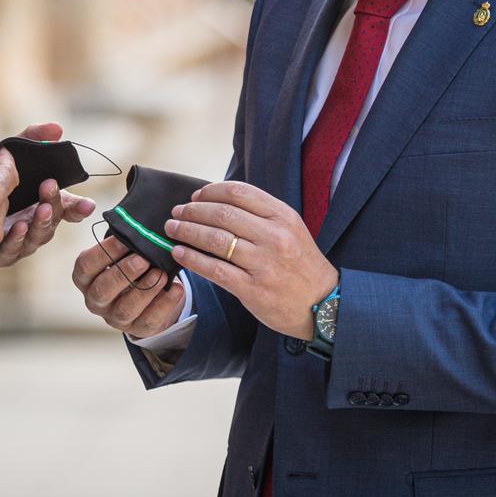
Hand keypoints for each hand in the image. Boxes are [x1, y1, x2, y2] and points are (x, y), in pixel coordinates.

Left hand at [0, 122, 97, 268]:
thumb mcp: (13, 154)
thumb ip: (33, 138)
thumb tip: (56, 128)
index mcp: (44, 202)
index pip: (69, 207)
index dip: (79, 206)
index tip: (87, 203)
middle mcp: (35, 223)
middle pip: (52, 218)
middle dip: (54, 203)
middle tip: (49, 186)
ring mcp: (21, 240)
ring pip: (37, 237)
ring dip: (40, 223)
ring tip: (39, 209)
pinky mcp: (0, 252)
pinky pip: (11, 250)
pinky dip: (16, 240)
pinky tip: (17, 226)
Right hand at [70, 235, 186, 338]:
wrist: (147, 293)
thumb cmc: (129, 263)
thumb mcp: (121, 253)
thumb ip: (123, 241)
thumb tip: (138, 225)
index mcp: (85, 278)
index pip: (85, 266)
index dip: (103, 252)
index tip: (122, 239)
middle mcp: (95, 300)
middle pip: (102, 290)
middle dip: (123, 273)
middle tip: (143, 259)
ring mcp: (115, 317)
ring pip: (126, 308)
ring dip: (145, 290)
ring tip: (162, 273)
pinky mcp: (137, 328)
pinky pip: (149, 321)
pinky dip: (165, 304)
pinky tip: (176, 288)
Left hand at [164, 180, 337, 338]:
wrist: (323, 304)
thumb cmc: (300, 264)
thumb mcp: (291, 230)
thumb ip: (260, 215)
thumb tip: (216, 202)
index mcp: (283, 217)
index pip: (240, 192)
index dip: (211, 191)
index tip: (195, 196)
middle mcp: (275, 237)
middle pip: (223, 214)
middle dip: (193, 211)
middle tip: (176, 213)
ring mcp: (264, 264)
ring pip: (215, 239)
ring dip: (187, 231)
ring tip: (172, 229)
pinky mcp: (253, 289)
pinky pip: (214, 269)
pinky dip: (192, 258)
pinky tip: (179, 253)